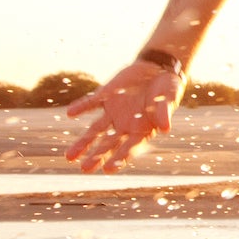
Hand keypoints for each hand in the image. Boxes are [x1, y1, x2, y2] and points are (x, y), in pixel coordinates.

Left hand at [63, 60, 177, 171]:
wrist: (158, 68)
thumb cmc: (168, 89)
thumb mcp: (168, 100)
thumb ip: (163, 113)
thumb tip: (165, 129)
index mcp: (141, 131)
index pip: (128, 148)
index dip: (119, 159)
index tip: (108, 170)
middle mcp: (125, 125)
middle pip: (108, 144)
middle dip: (97, 156)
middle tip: (85, 169)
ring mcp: (113, 112)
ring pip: (96, 130)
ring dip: (84, 142)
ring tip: (69, 156)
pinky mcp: (106, 96)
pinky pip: (91, 103)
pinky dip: (81, 107)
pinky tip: (71, 113)